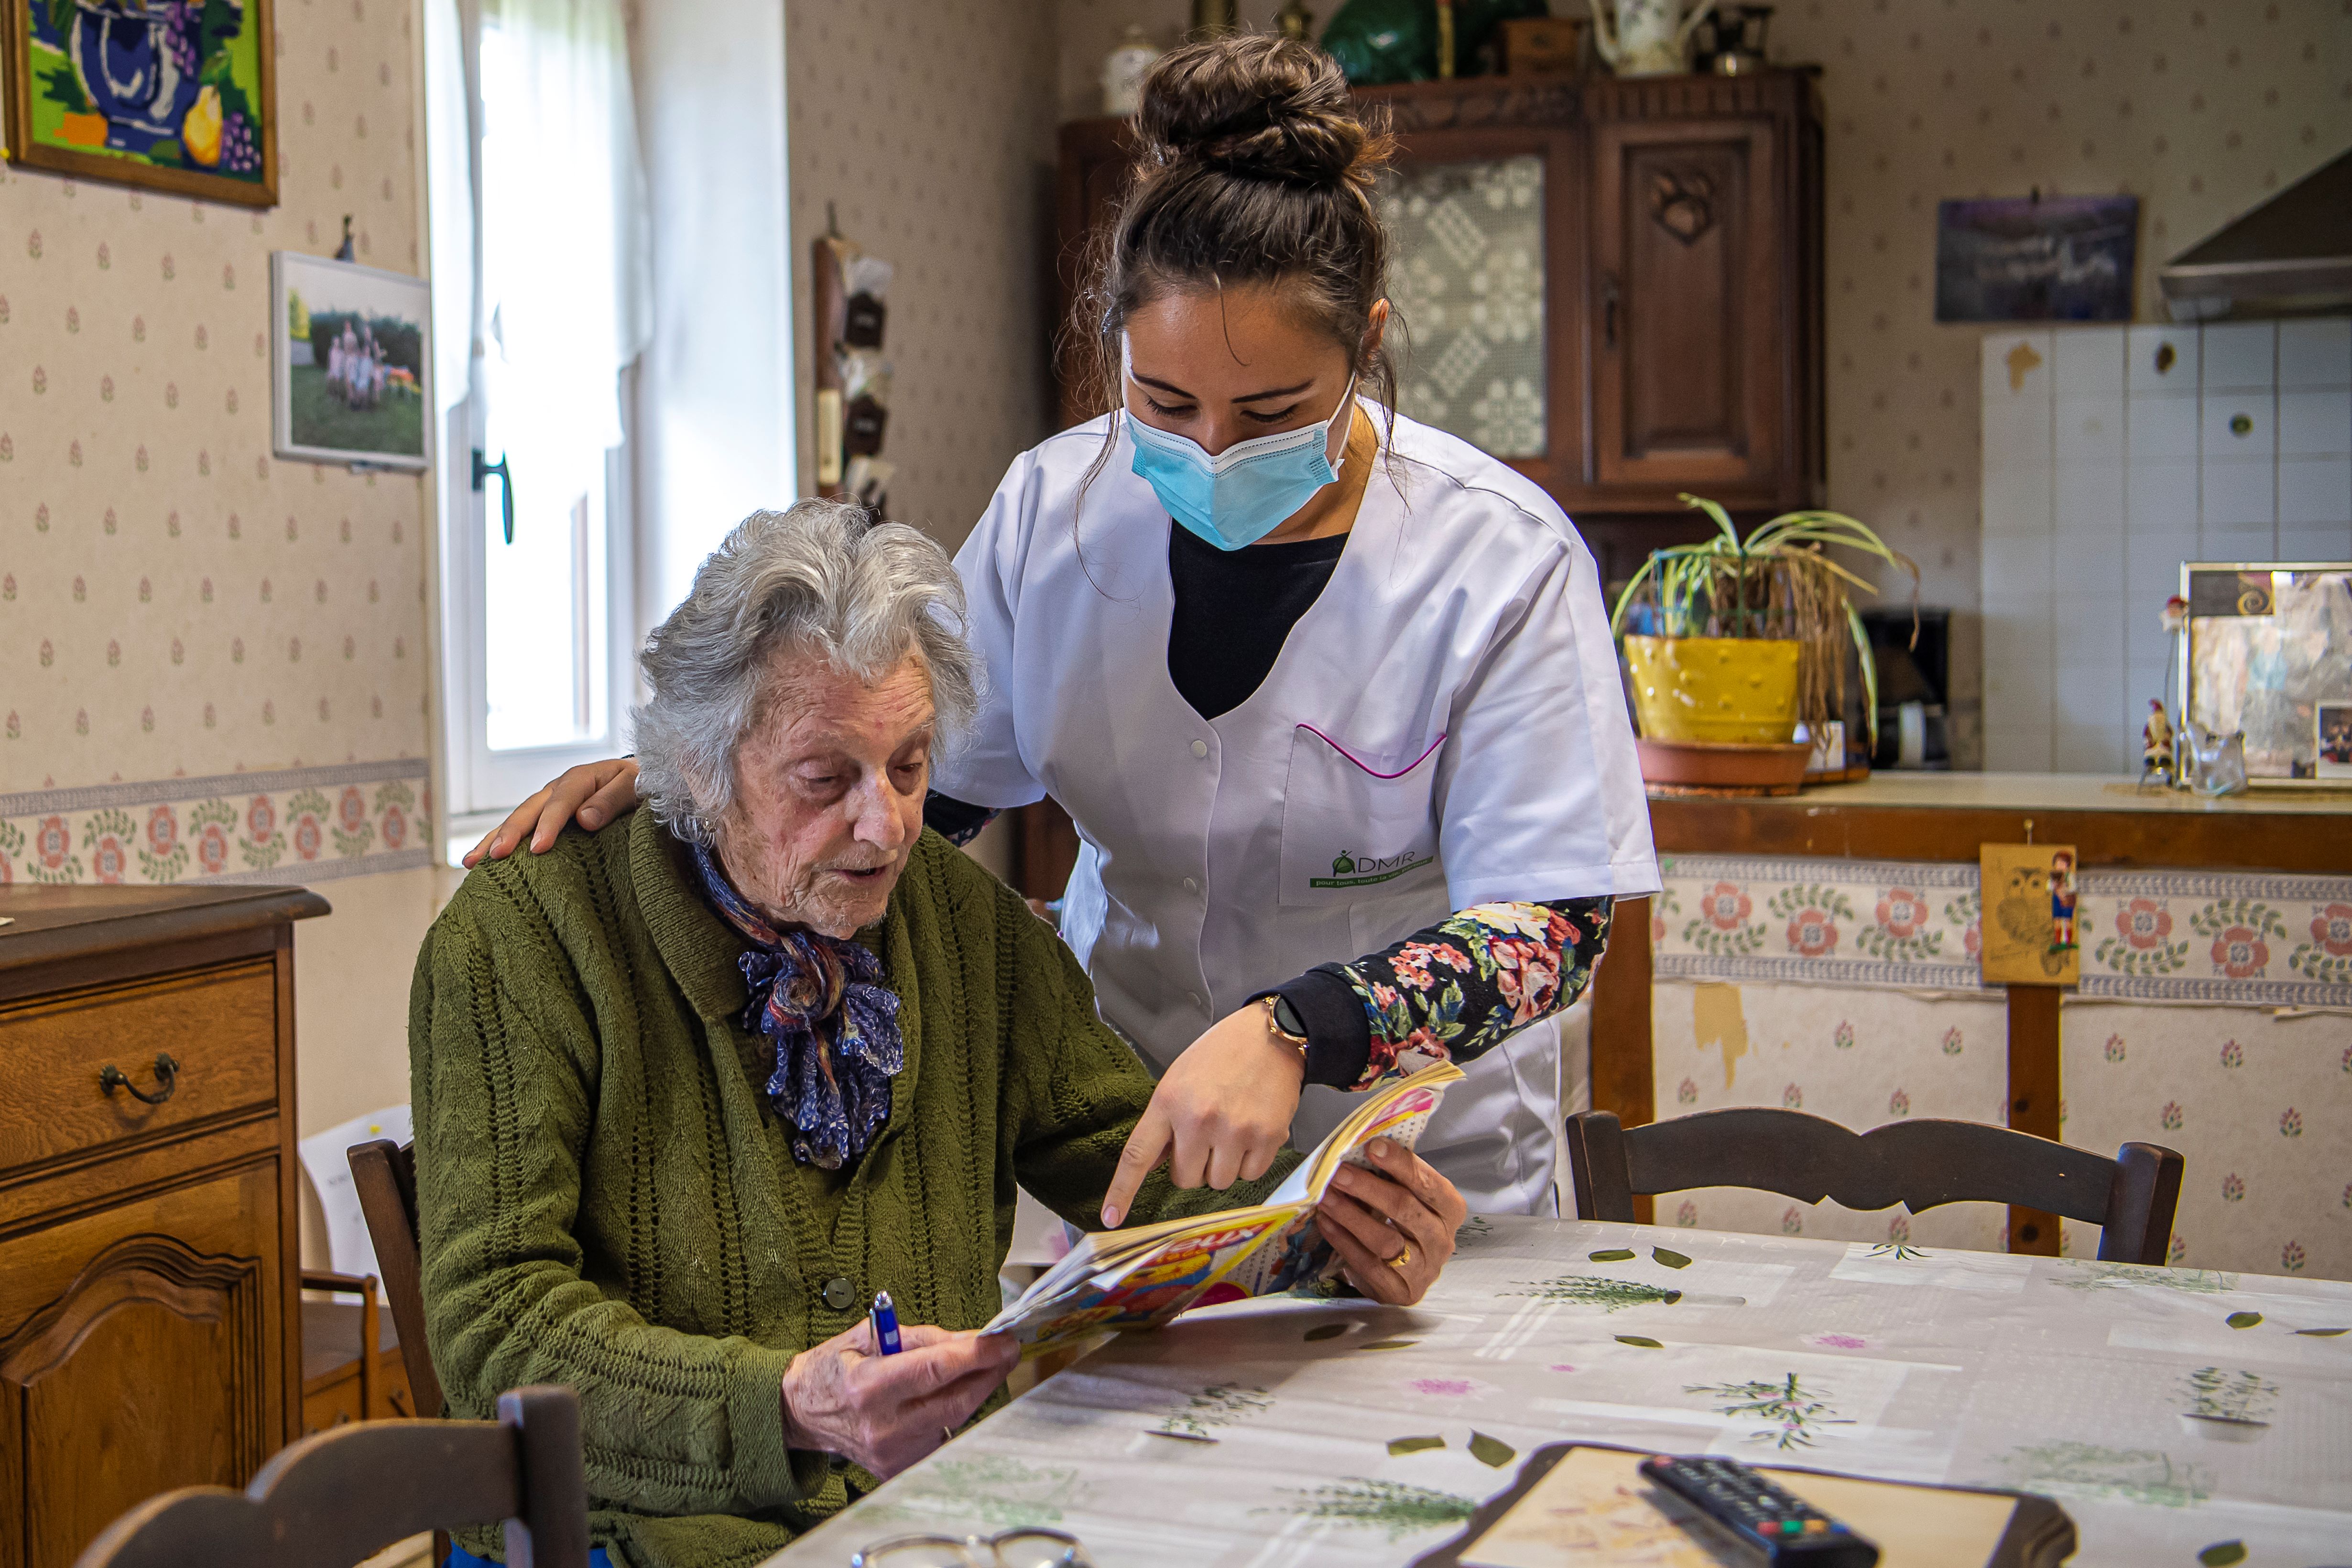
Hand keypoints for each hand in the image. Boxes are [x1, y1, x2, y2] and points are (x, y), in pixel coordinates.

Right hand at [462, 758, 639, 865]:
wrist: (641, 780)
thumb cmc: (641, 786)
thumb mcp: (636, 787)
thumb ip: (613, 800)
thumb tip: (585, 819)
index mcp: (582, 778)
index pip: (561, 802)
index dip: (548, 825)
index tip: (538, 848)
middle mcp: (558, 788)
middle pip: (529, 810)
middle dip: (511, 832)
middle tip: (495, 856)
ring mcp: (547, 801)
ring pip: (517, 819)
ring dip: (494, 839)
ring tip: (472, 862)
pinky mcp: (544, 816)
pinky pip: (520, 828)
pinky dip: (499, 842)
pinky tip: (480, 862)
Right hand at [779, 1319, 1018, 1478]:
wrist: (801, 1413)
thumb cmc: (835, 1368)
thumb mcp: (869, 1335)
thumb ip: (922, 1338)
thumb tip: (970, 1340)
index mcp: (869, 1387)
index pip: (936, 1370)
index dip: (976, 1354)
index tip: (1004, 1340)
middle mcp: (882, 1426)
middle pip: (956, 1402)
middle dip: (989, 1374)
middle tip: (1007, 1350)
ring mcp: (892, 1454)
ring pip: (954, 1420)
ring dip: (973, 1392)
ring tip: (976, 1367)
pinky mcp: (897, 1469)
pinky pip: (941, 1437)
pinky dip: (953, 1413)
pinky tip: (947, 1395)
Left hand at [1099, 1003, 1305, 1227]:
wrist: (1272, 1036)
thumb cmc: (1221, 1054)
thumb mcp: (1178, 1080)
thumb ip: (1164, 1122)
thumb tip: (1152, 1165)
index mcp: (1169, 1102)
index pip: (1138, 1155)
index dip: (1122, 1190)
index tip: (1112, 1218)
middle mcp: (1199, 1120)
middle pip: (1185, 1179)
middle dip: (1194, 1166)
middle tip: (1206, 1138)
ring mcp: (1235, 1131)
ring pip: (1218, 1182)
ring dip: (1222, 1166)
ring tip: (1231, 1131)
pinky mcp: (1267, 1137)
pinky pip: (1250, 1175)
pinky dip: (1250, 1162)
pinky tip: (1252, 1132)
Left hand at [1312, 1138, 1465, 1305]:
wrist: (1408, 1273)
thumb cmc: (1405, 1222)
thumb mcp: (1409, 1196)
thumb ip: (1394, 1175)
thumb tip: (1359, 1146)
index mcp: (1450, 1209)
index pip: (1428, 1183)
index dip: (1400, 1163)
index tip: (1372, 1146)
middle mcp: (1442, 1240)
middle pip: (1405, 1209)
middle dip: (1368, 1188)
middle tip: (1339, 1173)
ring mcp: (1424, 1269)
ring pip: (1385, 1240)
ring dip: (1351, 1216)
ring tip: (1326, 1197)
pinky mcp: (1400, 1291)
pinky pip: (1368, 1264)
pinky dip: (1343, 1241)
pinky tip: (1326, 1222)